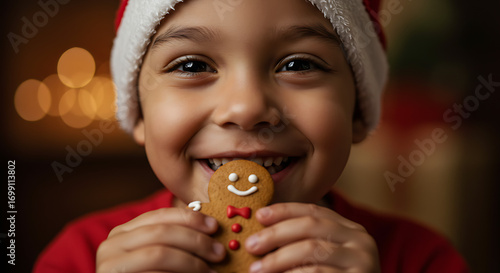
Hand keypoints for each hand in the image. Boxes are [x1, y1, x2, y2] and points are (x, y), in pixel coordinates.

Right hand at [96, 208, 224, 272]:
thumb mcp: (158, 256)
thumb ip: (174, 242)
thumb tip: (209, 228)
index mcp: (124, 232)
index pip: (159, 216)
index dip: (189, 218)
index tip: (214, 226)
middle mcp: (111, 245)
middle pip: (161, 233)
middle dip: (195, 241)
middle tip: (219, 252)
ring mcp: (110, 265)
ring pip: (159, 254)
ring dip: (191, 263)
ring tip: (211, 272)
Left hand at [245, 203, 380, 272]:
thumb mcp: (325, 256)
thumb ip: (304, 242)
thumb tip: (263, 229)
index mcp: (350, 229)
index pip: (314, 211)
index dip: (284, 210)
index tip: (259, 215)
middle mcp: (360, 240)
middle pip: (310, 226)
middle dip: (275, 234)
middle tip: (251, 244)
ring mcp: (362, 260)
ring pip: (310, 250)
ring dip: (277, 259)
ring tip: (256, 269)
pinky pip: (316, 272)